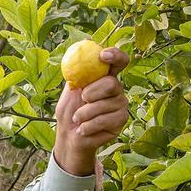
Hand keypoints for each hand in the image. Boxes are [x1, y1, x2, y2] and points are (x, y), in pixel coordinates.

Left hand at [52, 47, 129, 175]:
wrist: (69, 136)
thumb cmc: (69, 111)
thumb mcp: (70, 91)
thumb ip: (78, 75)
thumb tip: (78, 54)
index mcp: (105, 77)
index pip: (118, 61)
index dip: (115, 55)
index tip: (103, 55)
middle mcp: (116, 89)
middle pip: (112, 83)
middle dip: (91, 92)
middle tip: (82, 100)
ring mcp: (121, 105)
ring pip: (106, 104)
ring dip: (84, 113)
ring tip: (77, 119)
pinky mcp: (121, 121)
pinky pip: (105, 120)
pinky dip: (88, 125)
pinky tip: (83, 129)